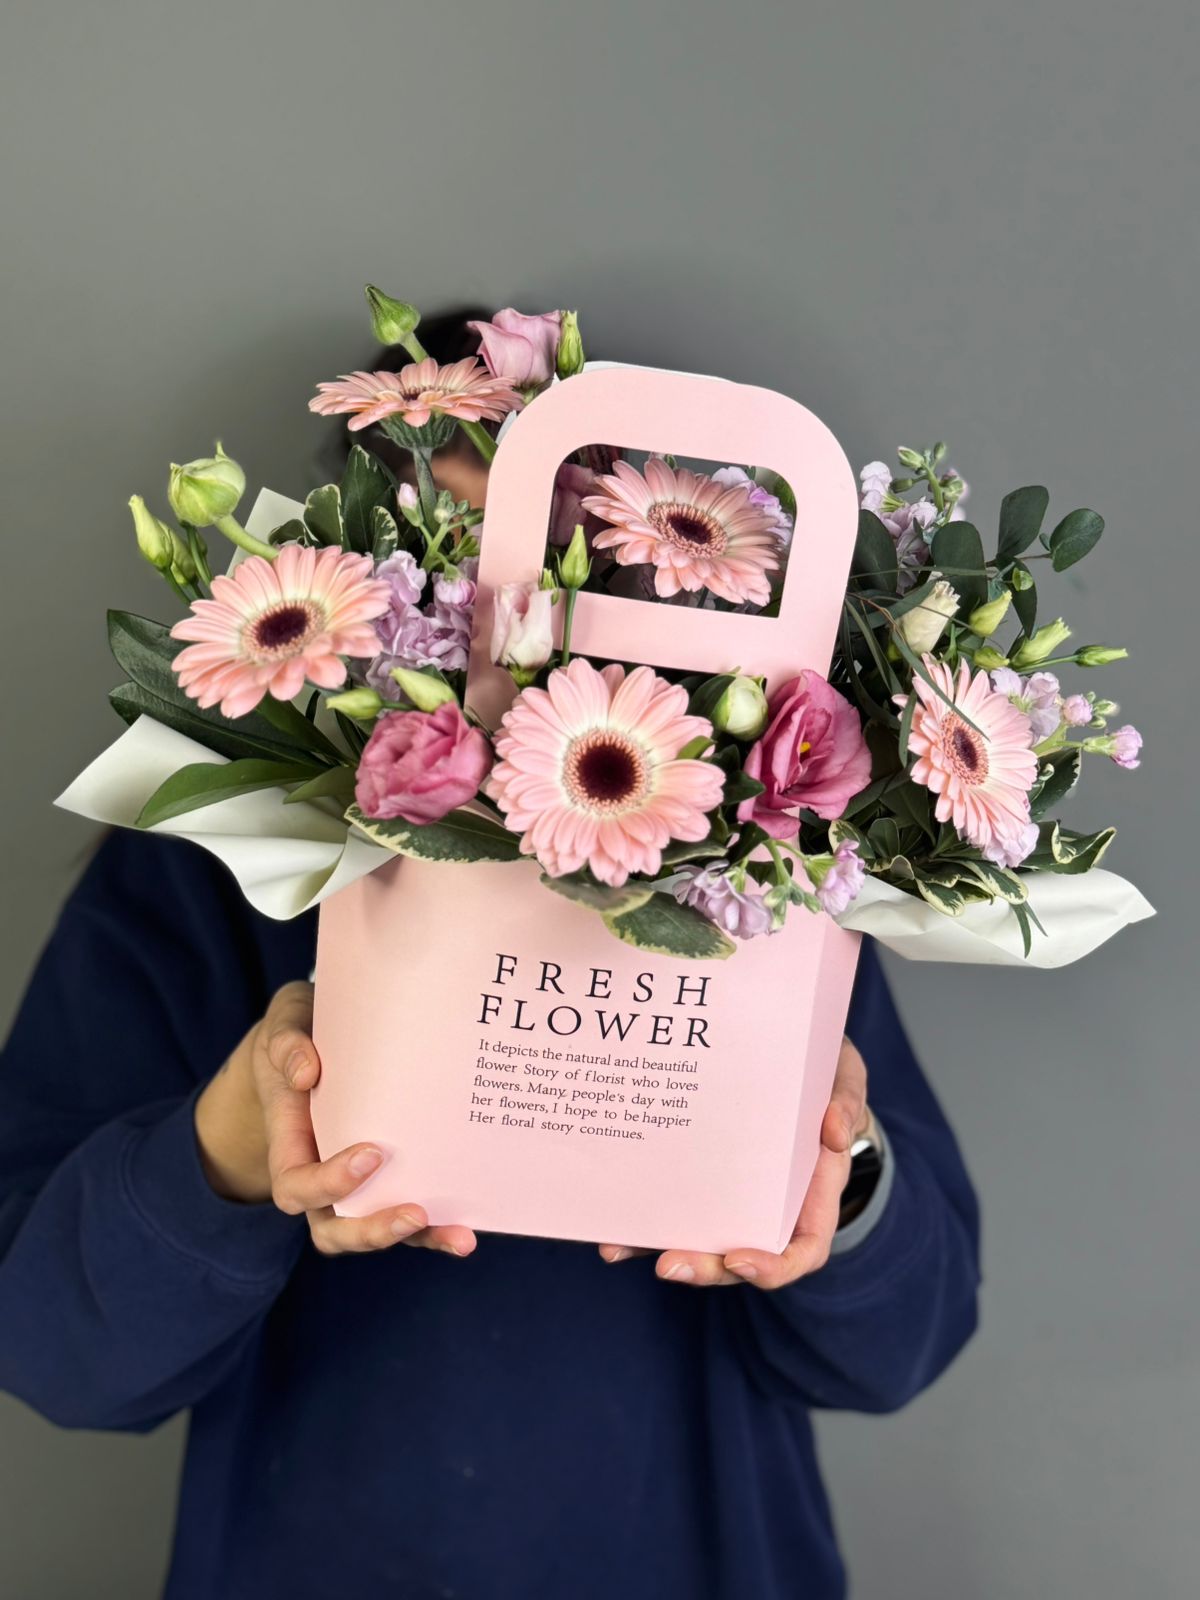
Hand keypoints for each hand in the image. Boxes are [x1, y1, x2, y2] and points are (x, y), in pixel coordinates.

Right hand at [194, 981, 475, 1258]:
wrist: (315, 1037)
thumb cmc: (299, 1034)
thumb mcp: (284, 1024)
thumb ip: (288, 1044)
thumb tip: (307, 1073)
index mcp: (289, 1144)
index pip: (296, 1185)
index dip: (328, 1183)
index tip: (372, 1153)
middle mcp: (320, 1174)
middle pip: (333, 1229)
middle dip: (372, 1231)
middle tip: (416, 1212)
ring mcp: (356, 1183)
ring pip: (375, 1231)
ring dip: (417, 1239)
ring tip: (461, 1236)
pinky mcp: (388, 1179)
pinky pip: (407, 1214)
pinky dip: (436, 1227)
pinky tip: (469, 1226)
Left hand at [597, 1036, 869, 1288]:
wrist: (791, 1058)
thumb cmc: (823, 1074)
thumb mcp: (844, 1077)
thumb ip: (847, 1101)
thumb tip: (836, 1133)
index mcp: (812, 1195)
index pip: (801, 1251)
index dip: (772, 1267)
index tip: (739, 1259)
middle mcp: (768, 1207)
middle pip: (739, 1259)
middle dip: (704, 1268)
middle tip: (668, 1263)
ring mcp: (729, 1196)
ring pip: (697, 1238)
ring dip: (657, 1248)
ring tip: (615, 1248)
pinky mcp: (697, 1177)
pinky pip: (670, 1204)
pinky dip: (640, 1218)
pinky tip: (606, 1222)